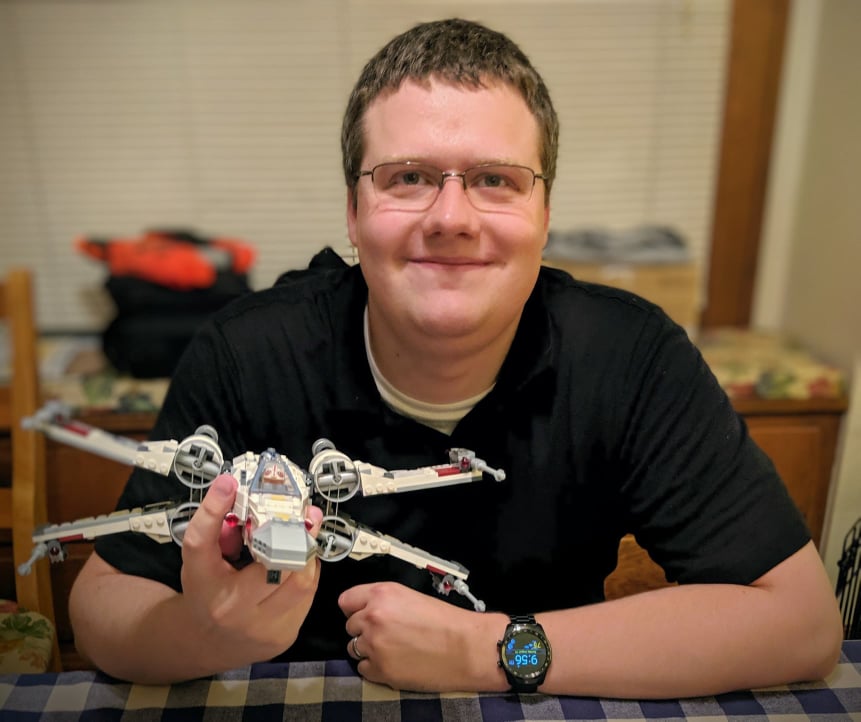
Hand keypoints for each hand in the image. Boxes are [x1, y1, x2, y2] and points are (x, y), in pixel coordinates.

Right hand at [178, 472, 323, 665]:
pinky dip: (308, 574)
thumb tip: (232, 487)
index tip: (228, 484)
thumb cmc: (207, 591)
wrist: (208, 643)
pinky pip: (307, 597)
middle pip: (271, 566)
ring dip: (307, 555)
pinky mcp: (283, 637)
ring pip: (300, 583)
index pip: (202, 543)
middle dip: (294, 536)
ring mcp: (260, 628)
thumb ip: (214, 525)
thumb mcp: (201, 559)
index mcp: (203, 584)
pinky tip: (300, 563)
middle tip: (305, 515)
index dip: (214, 511)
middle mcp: (230, 610)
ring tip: (306, 536)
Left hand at [339, 581, 493, 691]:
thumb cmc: (447, 622)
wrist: (467, 648)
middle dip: (364, 630)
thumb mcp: (411, 597)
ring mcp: (374, 646)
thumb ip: (384, 601)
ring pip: (354, 648)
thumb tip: (365, 610)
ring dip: (368, 649)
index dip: (355, 608)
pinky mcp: (380, 670)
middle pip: (349, 626)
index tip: (362, 613)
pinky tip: (395, 663)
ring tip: (392, 650)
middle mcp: (373, 618)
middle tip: (387, 634)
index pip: (346, 601)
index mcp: (382, 595)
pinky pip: (363, 669)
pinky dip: (375, 668)